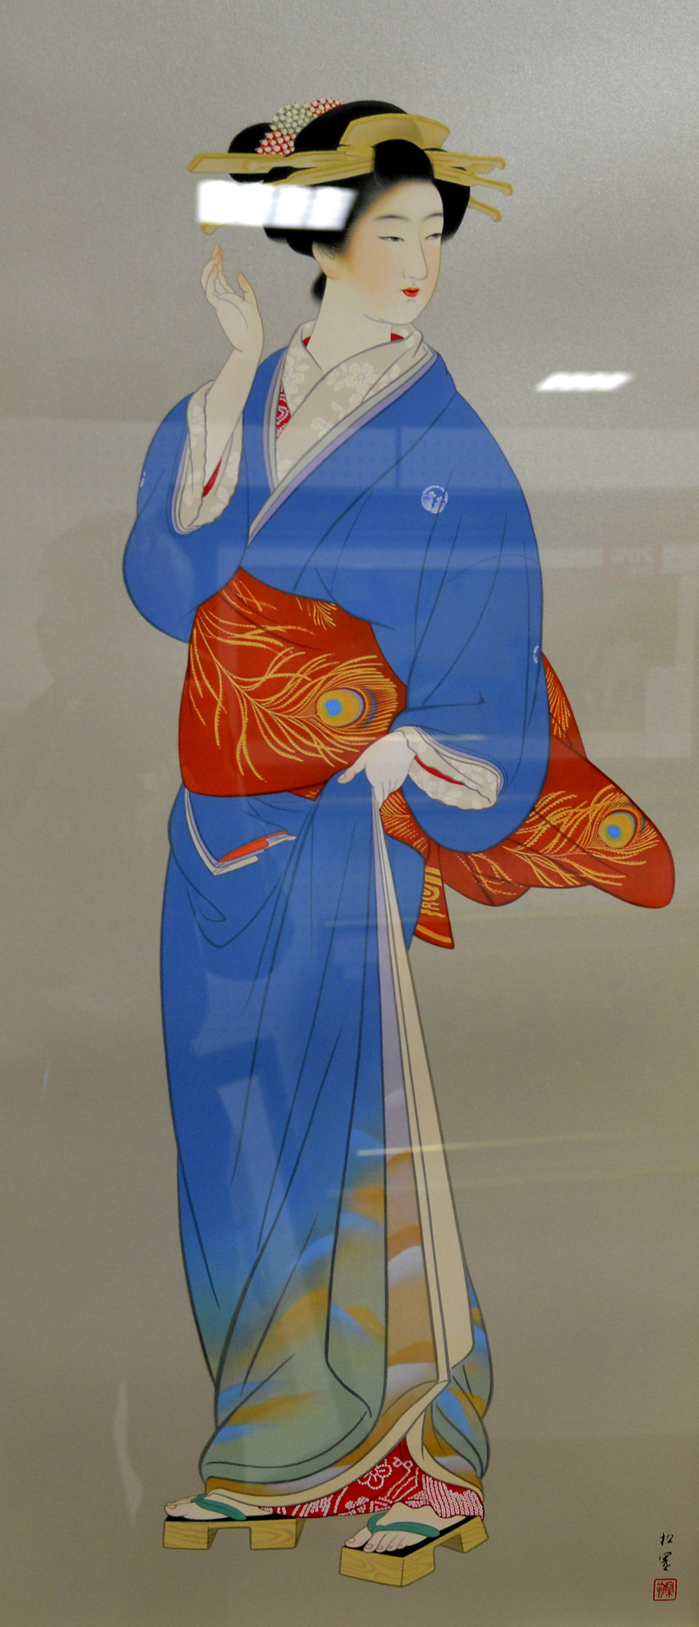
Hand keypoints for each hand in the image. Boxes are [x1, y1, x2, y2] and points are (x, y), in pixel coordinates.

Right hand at [201, 244, 262, 366]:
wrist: (251, 341)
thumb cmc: (252, 325)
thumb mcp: (251, 302)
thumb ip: (246, 288)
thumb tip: (239, 273)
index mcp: (228, 296)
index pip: (219, 276)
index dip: (218, 262)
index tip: (219, 250)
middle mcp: (221, 297)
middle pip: (212, 276)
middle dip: (213, 261)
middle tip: (217, 248)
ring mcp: (219, 302)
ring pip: (208, 283)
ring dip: (211, 269)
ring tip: (217, 257)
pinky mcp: (220, 308)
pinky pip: (210, 292)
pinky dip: (211, 281)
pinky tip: (217, 270)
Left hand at [338, 733, 414, 806]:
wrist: (401, 744)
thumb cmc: (380, 750)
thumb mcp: (363, 759)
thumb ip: (352, 772)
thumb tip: (340, 781)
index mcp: (376, 780)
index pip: (378, 798)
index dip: (377, 802)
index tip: (376, 806)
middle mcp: (386, 783)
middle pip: (384, 796)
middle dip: (380, 797)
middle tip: (377, 800)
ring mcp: (395, 781)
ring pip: (390, 791)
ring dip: (386, 790)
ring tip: (383, 780)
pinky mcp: (402, 777)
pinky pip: (396, 785)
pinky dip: (392, 784)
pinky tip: (389, 776)